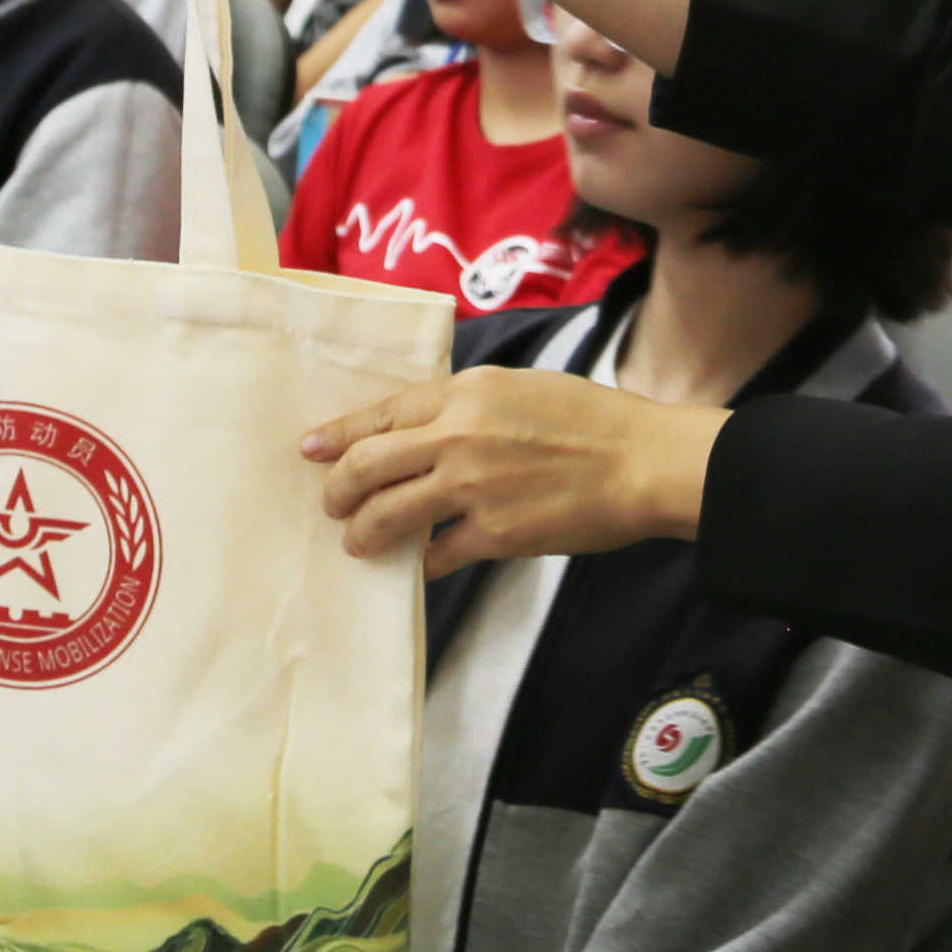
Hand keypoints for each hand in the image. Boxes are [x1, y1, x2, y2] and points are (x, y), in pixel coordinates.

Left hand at [306, 365, 721, 574]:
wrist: (641, 462)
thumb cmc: (590, 420)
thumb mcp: (520, 386)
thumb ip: (467, 403)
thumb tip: (423, 428)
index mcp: (463, 392)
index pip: (380, 415)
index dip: (337, 435)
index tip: (310, 450)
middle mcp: (456, 436)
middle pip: (366, 465)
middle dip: (337, 490)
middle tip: (331, 505)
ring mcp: (470, 488)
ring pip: (386, 515)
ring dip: (363, 533)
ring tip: (359, 543)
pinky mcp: (492, 535)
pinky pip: (434, 555)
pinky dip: (420, 562)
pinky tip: (418, 565)